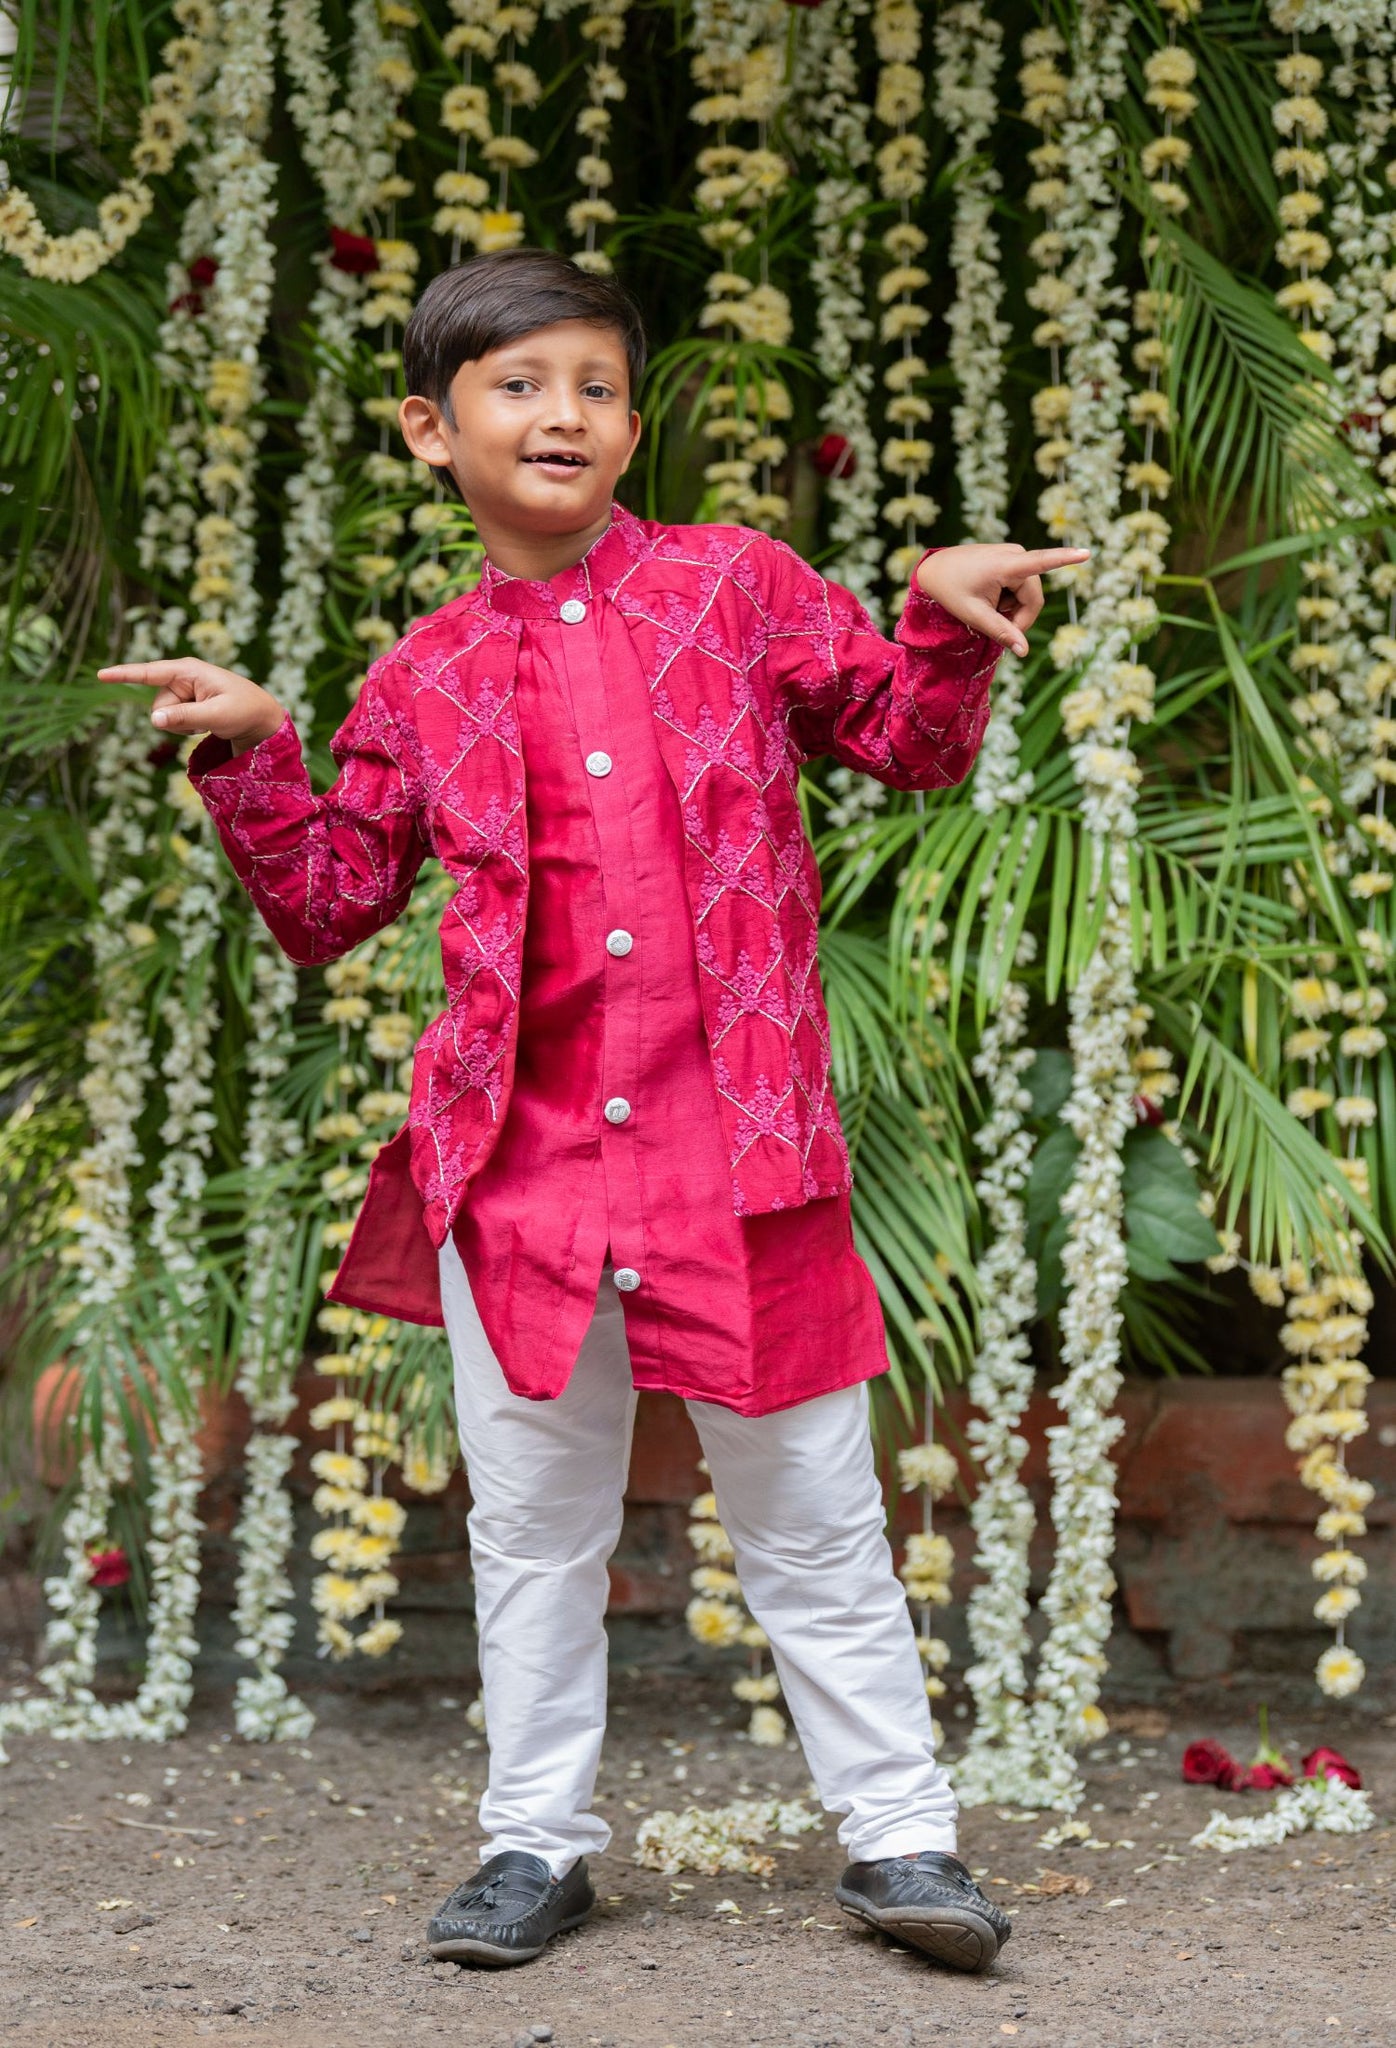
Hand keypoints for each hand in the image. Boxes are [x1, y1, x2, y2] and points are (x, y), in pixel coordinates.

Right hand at [96, 657, 284, 756]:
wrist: (262, 719)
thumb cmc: (245, 711)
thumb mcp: (216, 716)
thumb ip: (184, 717)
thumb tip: (153, 720)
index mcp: (189, 670)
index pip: (150, 672)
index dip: (124, 674)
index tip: (100, 675)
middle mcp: (183, 677)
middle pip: (158, 705)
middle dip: (174, 719)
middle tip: (205, 720)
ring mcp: (184, 691)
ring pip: (163, 716)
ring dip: (181, 725)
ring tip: (208, 720)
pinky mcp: (186, 704)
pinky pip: (172, 721)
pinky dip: (185, 727)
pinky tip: (206, 724)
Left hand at [915, 543, 1091, 657]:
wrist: (934, 569)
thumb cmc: (951, 591)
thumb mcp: (974, 616)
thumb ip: (1001, 632)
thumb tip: (1024, 652)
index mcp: (1005, 565)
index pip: (1041, 562)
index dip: (1065, 559)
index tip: (1088, 552)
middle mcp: (1016, 554)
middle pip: (1034, 598)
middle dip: (1020, 618)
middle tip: (997, 631)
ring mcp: (1015, 553)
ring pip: (1029, 594)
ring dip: (1013, 608)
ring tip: (989, 608)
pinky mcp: (1014, 557)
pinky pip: (1022, 586)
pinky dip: (1009, 599)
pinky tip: (991, 597)